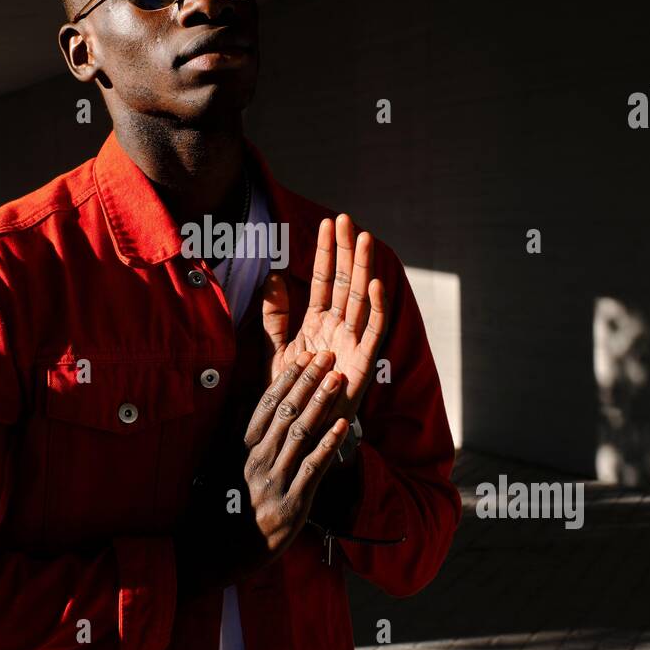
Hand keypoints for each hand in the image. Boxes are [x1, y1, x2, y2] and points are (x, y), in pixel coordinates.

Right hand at [174, 350, 348, 595]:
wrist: (214, 553)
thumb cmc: (222, 508)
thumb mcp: (221, 467)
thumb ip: (236, 437)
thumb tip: (244, 404)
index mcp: (241, 448)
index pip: (267, 404)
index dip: (287, 379)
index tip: (304, 357)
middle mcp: (256, 460)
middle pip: (287, 412)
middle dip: (309, 382)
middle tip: (327, 357)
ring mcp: (273, 481)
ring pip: (301, 434)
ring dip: (321, 404)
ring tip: (338, 380)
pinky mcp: (291, 504)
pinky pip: (313, 469)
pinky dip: (329, 445)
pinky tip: (343, 426)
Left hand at [262, 213, 387, 423]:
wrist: (302, 430)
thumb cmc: (293, 393)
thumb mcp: (275, 351)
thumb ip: (274, 316)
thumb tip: (273, 275)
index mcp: (318, 322)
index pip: (322, 279)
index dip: (325, 252)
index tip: (327, 224)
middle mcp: (338, 326)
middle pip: (343, 281)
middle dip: (346, 250)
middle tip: (347, 219)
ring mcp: (353, 341)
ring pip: (360, 298)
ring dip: (363, 269)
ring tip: (365, 239)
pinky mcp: (364, 360)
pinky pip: (373, 330)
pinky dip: (376, 307)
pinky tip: (374, 284)